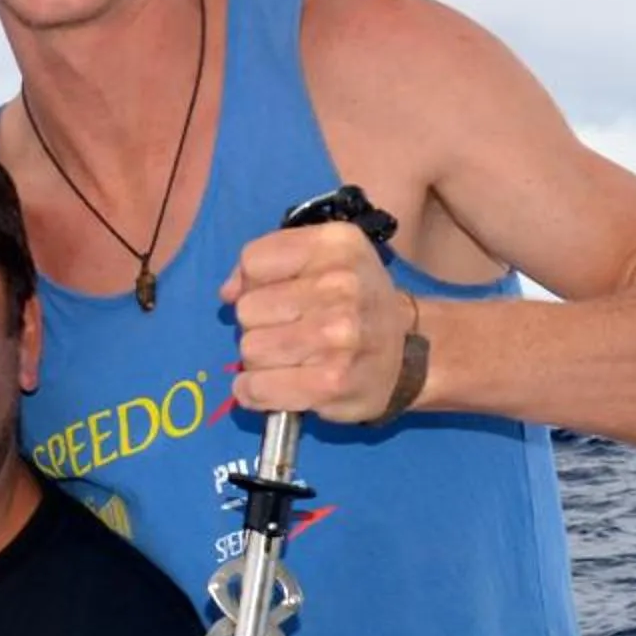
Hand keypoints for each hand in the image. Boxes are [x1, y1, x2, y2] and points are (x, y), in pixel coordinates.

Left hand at [223, 217, 420, 423]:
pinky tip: (274, 386)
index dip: (255, 283)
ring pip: (249, 349)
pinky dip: (255, 391)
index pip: (253, 260)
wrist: (408, 354)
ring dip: (260, 361)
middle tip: (291, 333)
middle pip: (247, 308)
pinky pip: (256, 387)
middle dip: (260, 325)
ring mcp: (337, 335)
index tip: (280, 297)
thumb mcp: (326, 260)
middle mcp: (340, 285)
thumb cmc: (357, 304)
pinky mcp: (330, 382)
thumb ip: (271, 264)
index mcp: (336, 244)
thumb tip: (228, 292)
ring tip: (291, 359)